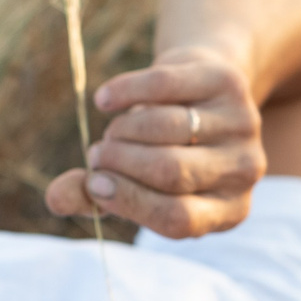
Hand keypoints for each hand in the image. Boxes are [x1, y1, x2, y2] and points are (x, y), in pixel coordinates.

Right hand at [44, 52, 265, 238]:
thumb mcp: (137, 183)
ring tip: (112, 135)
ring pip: (167, 127)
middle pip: (171, 171)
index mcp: (227, 212)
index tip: (94, 182)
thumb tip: (56, 198)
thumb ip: (95, 197)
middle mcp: (244, 172)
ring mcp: (243, 125)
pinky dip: (124, 92)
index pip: (177, 218)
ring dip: (122, 131)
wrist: (203, 93)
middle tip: (98, 156)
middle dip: (120, 162)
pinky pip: (165, 86)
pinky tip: (105, 101)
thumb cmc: (163, 153)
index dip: (128, 201)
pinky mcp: (229, 83)